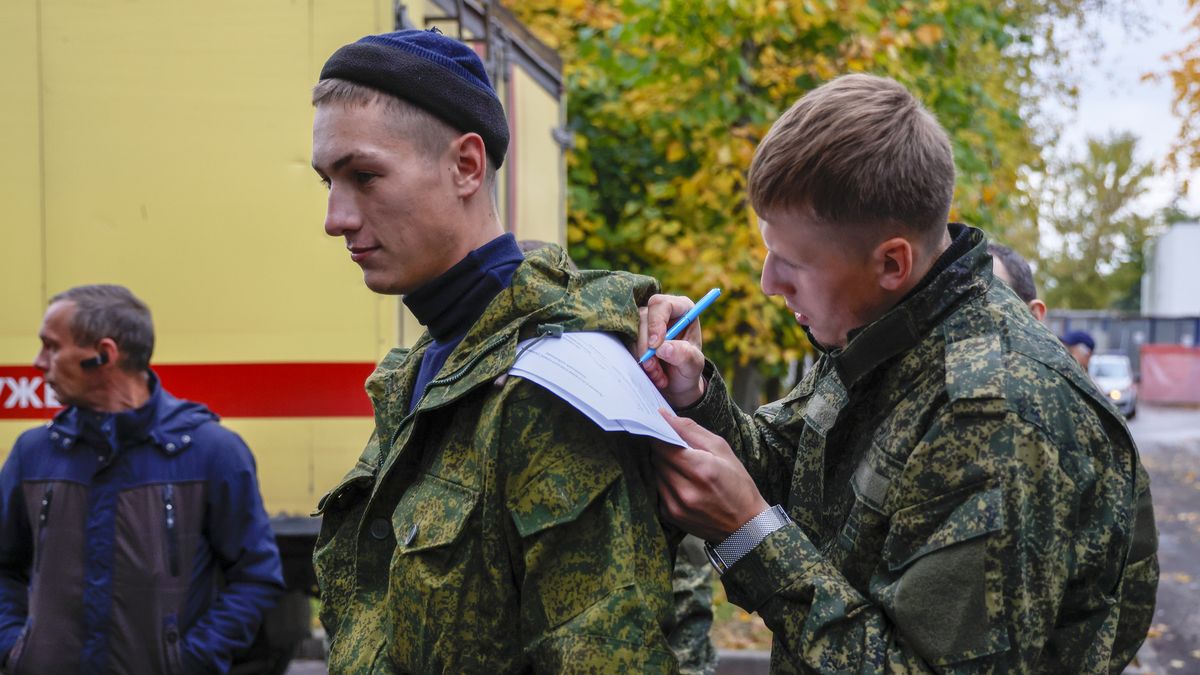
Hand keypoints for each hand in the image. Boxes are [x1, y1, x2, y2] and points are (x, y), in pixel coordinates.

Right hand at [637, 294, 706, 407]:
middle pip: (643, 319)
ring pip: (633, 333)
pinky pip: (628, 344)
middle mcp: (662, 312)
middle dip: (647, 347)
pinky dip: (638, 361)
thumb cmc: (688, 368)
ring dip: (643, 357)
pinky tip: (652, 374)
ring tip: (659, 376)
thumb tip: (663, 348)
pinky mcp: (635, 334)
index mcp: (682, 309)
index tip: (655, 345)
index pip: (662, 305)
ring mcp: (646, 322)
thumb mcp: (694, 365)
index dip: (656, 323)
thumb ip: (684, 355)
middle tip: (654, 367)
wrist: (677, 381)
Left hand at [651, 411, 768, 542]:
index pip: (662, 444)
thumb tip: (664, 415)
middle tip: (678, 449)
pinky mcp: (671, 516)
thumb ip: (691, 430)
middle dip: (663, 449)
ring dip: (664, 467)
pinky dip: (665, 483)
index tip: (663, 428)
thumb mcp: (722, 449)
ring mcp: (676, 505)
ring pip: (655, 474)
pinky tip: (683, 484)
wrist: (746, 525)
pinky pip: (658, 490)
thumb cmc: (738, 483)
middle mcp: (685, 490)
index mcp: (701, 469)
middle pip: (656, 458)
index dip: (660, 434)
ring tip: (683, 468)